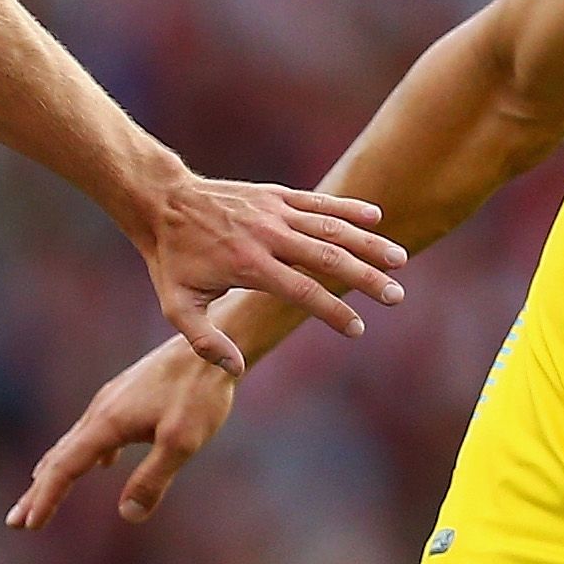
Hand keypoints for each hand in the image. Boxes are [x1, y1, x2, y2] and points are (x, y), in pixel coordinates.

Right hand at [9, 336, 242, 529]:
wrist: (211, 348)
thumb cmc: (199, 393)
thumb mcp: (182, 442)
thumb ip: (153, 479)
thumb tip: (128, 515)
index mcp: (107, 424)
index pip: (65, 468)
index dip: (46, 498)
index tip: (28, 525)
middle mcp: (100, 411)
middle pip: (59, 457)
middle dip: (37, 492)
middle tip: (15, 521)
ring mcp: (111, 401)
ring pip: (74, 442)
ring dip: (55, 472)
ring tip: (39, 490)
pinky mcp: (126, 396)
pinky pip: (95, 430)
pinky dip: (84, 452)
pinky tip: (100, 463)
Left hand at [132, 169, 405, 353]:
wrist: (163, 203)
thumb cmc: (171, 260)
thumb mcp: (177, 306)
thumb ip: (205, 341)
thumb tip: (237, 368)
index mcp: (248, 266)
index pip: (302, 292)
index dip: (332, 312)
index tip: (358, 329)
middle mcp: (267, 236)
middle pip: (327, 258)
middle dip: (365, 277)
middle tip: (396, 296)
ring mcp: (274, 212)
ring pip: (331, 227)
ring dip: (368, 243)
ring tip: (400, 260)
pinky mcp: (275, 195)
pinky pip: (318, 201)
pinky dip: (348, 208)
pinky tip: (376, 218)